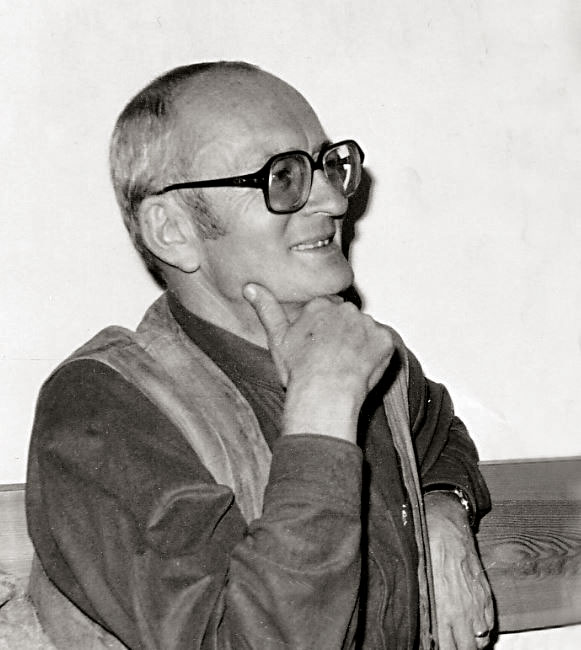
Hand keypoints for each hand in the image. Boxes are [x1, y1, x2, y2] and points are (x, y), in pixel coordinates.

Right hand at [243, 283, 394, 441]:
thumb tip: (249, 287)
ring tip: (347, 367)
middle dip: (344, 336)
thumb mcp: (277, 338)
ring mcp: (367, 324)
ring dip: (361, 345)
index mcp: (321, 306)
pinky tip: (362, 370)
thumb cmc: (299, 370)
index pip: (328, 312)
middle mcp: (346, 309)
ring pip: (366, 332)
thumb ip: (267, 309)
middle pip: (349, 320)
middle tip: (334, 360)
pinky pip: (383, 345)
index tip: (320, 349)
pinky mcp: (384, 340)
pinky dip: (376, 356)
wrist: (325, 393)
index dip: (325, 332)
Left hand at [425, 492, 494, 648]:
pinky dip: (482, 627)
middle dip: (460, 648)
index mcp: (442, 610)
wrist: (445, 527)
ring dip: (472, 640)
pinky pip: (489, 622)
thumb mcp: (420, 582)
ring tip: (461, 635)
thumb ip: (425, 608)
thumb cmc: (427, 551)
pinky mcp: (486, 594)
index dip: (443, 649)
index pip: (447, 647)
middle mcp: (462, 611)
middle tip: (452, 643)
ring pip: (481, 639)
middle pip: (468, 648)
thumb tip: (423, 626)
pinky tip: (472, 622)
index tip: (439, 646)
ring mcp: (477, 603)